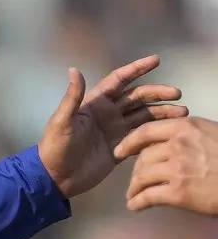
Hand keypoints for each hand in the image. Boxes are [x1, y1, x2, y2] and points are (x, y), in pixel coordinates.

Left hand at [38, 55, 186, 198]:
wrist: (56, 178)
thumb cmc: (55, 148)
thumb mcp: (62, 121)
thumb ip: (72, 97)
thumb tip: (73, 69)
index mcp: (95, 104)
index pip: (119, 80)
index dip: (136, 69)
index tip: (156, 60)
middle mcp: (107, 114)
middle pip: (137, 97)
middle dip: (157, 93)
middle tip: (177, 93)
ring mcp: (115, 131)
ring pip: (144, 116)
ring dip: (162, 112)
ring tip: (183, 112)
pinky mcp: (120, 149)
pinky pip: (142, 137)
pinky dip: (157, 132)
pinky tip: (172, 131)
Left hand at [115, 117, 217, 215]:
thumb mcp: (212, 134)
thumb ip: (189, 135)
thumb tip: (168, 141)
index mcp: (186, 127)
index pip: (145, 132)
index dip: (128, 143)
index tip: (120, 151)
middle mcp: (178, 145)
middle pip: (142, 158)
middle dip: (135, 171)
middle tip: (136, 181)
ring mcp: (177, 169)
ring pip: (141, 178)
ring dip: (134, 188)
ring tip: (133, 195)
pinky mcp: (178, 193)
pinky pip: (147, 197)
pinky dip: (137, 203)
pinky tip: (135, 206)